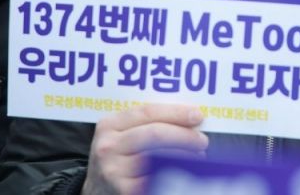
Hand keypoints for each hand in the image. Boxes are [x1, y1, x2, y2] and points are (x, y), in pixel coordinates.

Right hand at [81, 104, 207, 194]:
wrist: (96, 193)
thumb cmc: (117, 160)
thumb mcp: (121, 137)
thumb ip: (145, 124)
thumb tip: (189, 117)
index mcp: (109, 125)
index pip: (148, 112)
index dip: (176, 112)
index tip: (197, 115)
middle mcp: (108, 146)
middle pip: (155, 134)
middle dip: (184, 135)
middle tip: (202, 140)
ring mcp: (113, 170)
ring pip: (158, 157)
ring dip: (184, 156)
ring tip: (199, 156)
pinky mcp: (123, 190)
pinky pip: (156, 179)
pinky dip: (174, 174)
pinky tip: (185, 173)